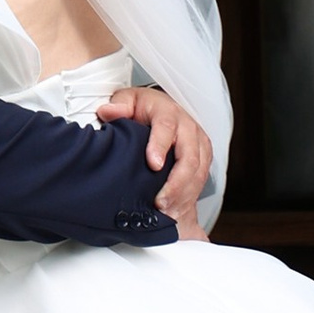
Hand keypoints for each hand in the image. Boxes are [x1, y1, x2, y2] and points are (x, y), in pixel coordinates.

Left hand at [97, 83, 212, 230]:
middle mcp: (188, 127)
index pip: (166, 127)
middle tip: (160, 202)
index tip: (153, 165)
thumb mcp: (129, 100)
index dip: (160, 146)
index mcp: (168, 112)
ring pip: (198, 172)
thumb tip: (109, 110)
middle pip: (189, 157)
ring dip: (183, 195)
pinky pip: (201, 180)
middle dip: (176, 183)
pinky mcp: (204, 158)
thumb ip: (119, 104)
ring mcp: (199, 144)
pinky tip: (175, 210)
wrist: (163, 110)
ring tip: (166, 212)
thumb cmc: (144, 107)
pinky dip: (189, 198)